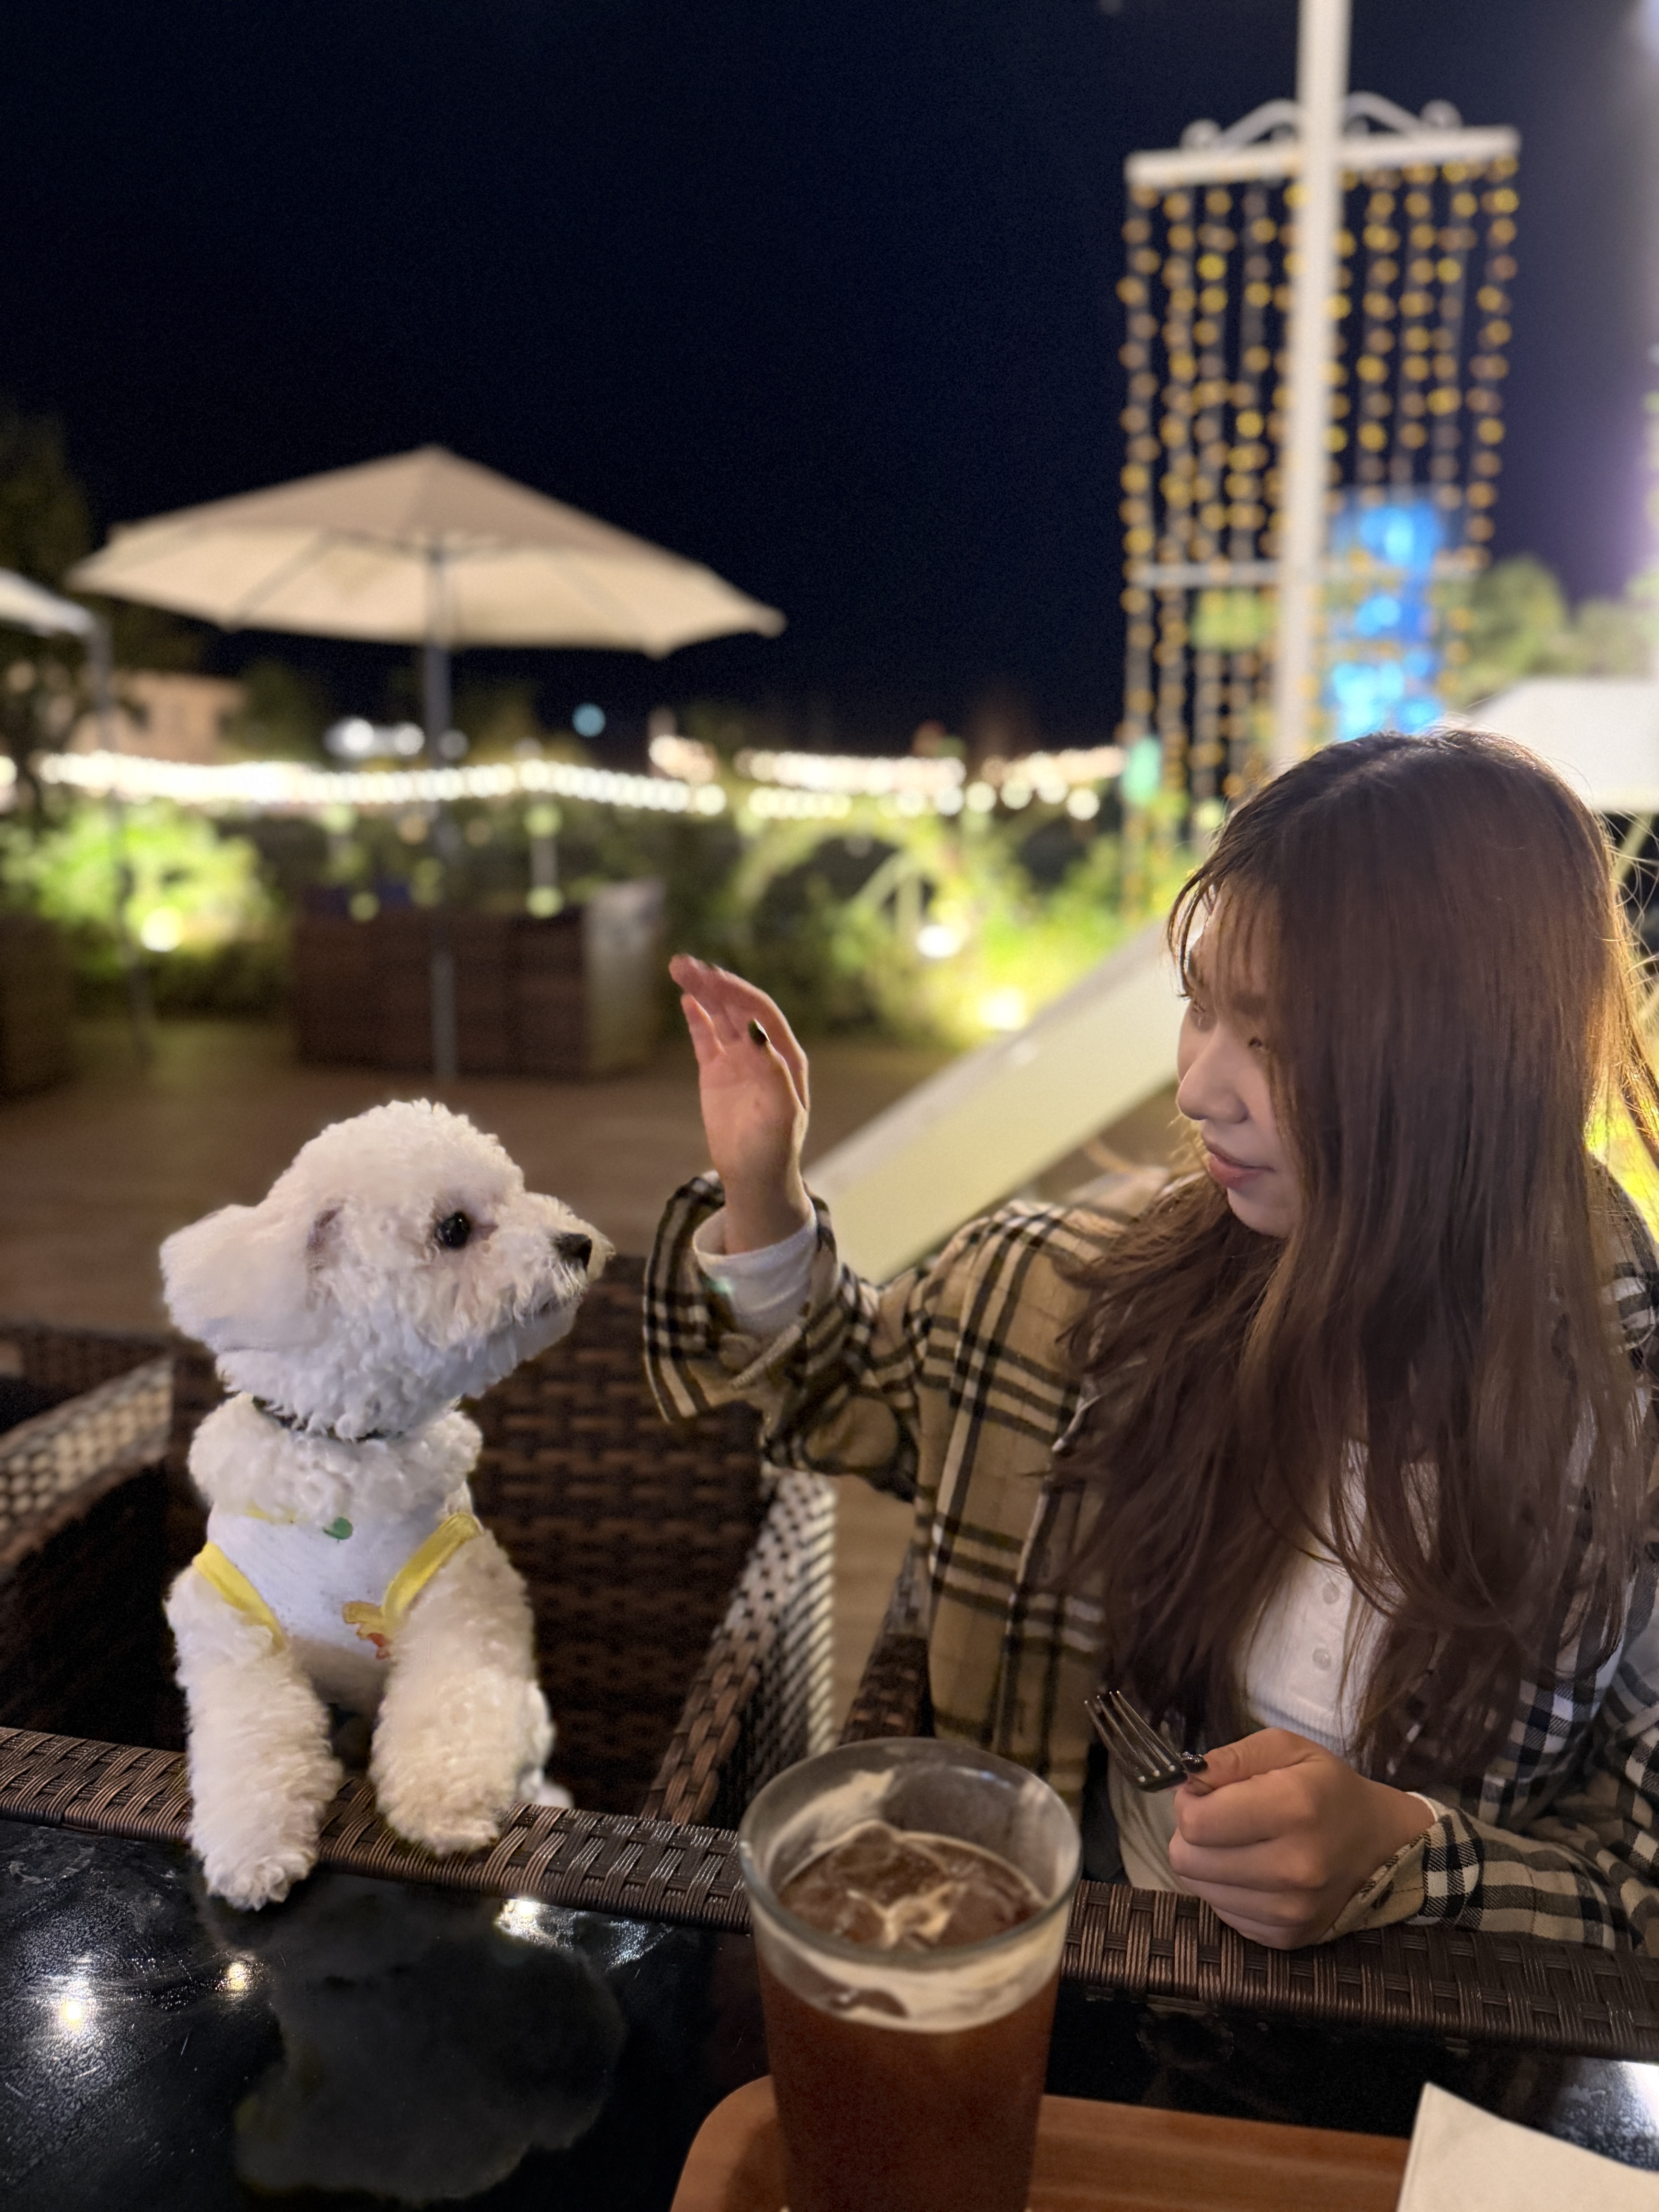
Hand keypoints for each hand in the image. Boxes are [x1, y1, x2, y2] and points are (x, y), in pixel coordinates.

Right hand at [670, 956, 812, 1251]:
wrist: (754, 1178)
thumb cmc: (775, 1149)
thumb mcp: (782, 1113)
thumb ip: (773, 1070)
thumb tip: (755, 1030)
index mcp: (785, 1057)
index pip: (760, 1013)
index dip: (737, 992)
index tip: (713, 977)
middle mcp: (763, 1052)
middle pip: (736, 1007)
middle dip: (713, 983)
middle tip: (684, 963)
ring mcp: (738, 1061)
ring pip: (718, 1017)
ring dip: (701, 992)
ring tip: (678, 967)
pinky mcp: (717, 1073)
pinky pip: (705, 1038)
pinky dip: (696, 1018)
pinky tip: (686, 999)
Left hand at [1166, 1729, 1433, 1948]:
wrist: (1380, 1844)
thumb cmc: (1326, 1788)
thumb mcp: (1285, 1748)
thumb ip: (1233, 1756)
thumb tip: (1189, 1777)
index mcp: (1292, 1808)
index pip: (1196, 1822)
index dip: (1188, 1802)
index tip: (1206, 1793)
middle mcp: (1293, 1867)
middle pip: (1188, 1860)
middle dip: (1191, 1834)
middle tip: (1219, 1818)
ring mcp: (1291, 1910)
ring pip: (1200, 1889)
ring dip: (1206, 1863)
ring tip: (1238, 1843)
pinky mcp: (1286, 1937)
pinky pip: (1223, 1914)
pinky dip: (1227, 1891)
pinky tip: (1252, 1871)